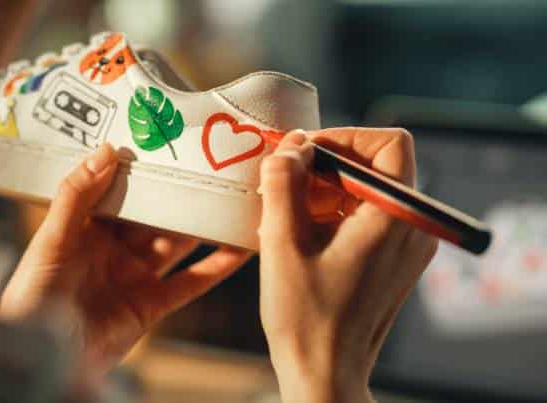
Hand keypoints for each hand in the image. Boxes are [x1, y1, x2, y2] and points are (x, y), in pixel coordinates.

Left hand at [0, 144, 250, 377]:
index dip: (143, 169)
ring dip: (204, 225)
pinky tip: (240, 248)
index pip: (121, 190)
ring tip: (233, 199)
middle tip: (212, 165)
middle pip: (156, 215)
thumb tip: (106, 150)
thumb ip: (76, 195)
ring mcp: (137, 275)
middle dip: (180, 194)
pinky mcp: (153, 304)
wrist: (43, 356)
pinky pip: (190, 282)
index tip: (169, 143)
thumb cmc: (33, 295)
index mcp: (88, 227)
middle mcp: (116, 248)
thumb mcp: (51, 238)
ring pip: (178, 243)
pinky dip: (217, 266)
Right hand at [258, 128, 437, 402]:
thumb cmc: (306, 319)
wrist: (325, 373)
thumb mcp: (282, 245)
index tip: (305, 153)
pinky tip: (302, 231)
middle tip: (287, 179)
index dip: (346, 137)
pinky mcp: (395, 261)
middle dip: (328, 164)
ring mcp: (407, 246)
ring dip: (328, 188)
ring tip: (289, 209)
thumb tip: (288, 147)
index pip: (390, 144)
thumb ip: (282, 185)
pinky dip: (336, 211)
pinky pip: (370, 215)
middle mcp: (412, 228)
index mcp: (393, 220)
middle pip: (378, 165)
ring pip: (371, 189)